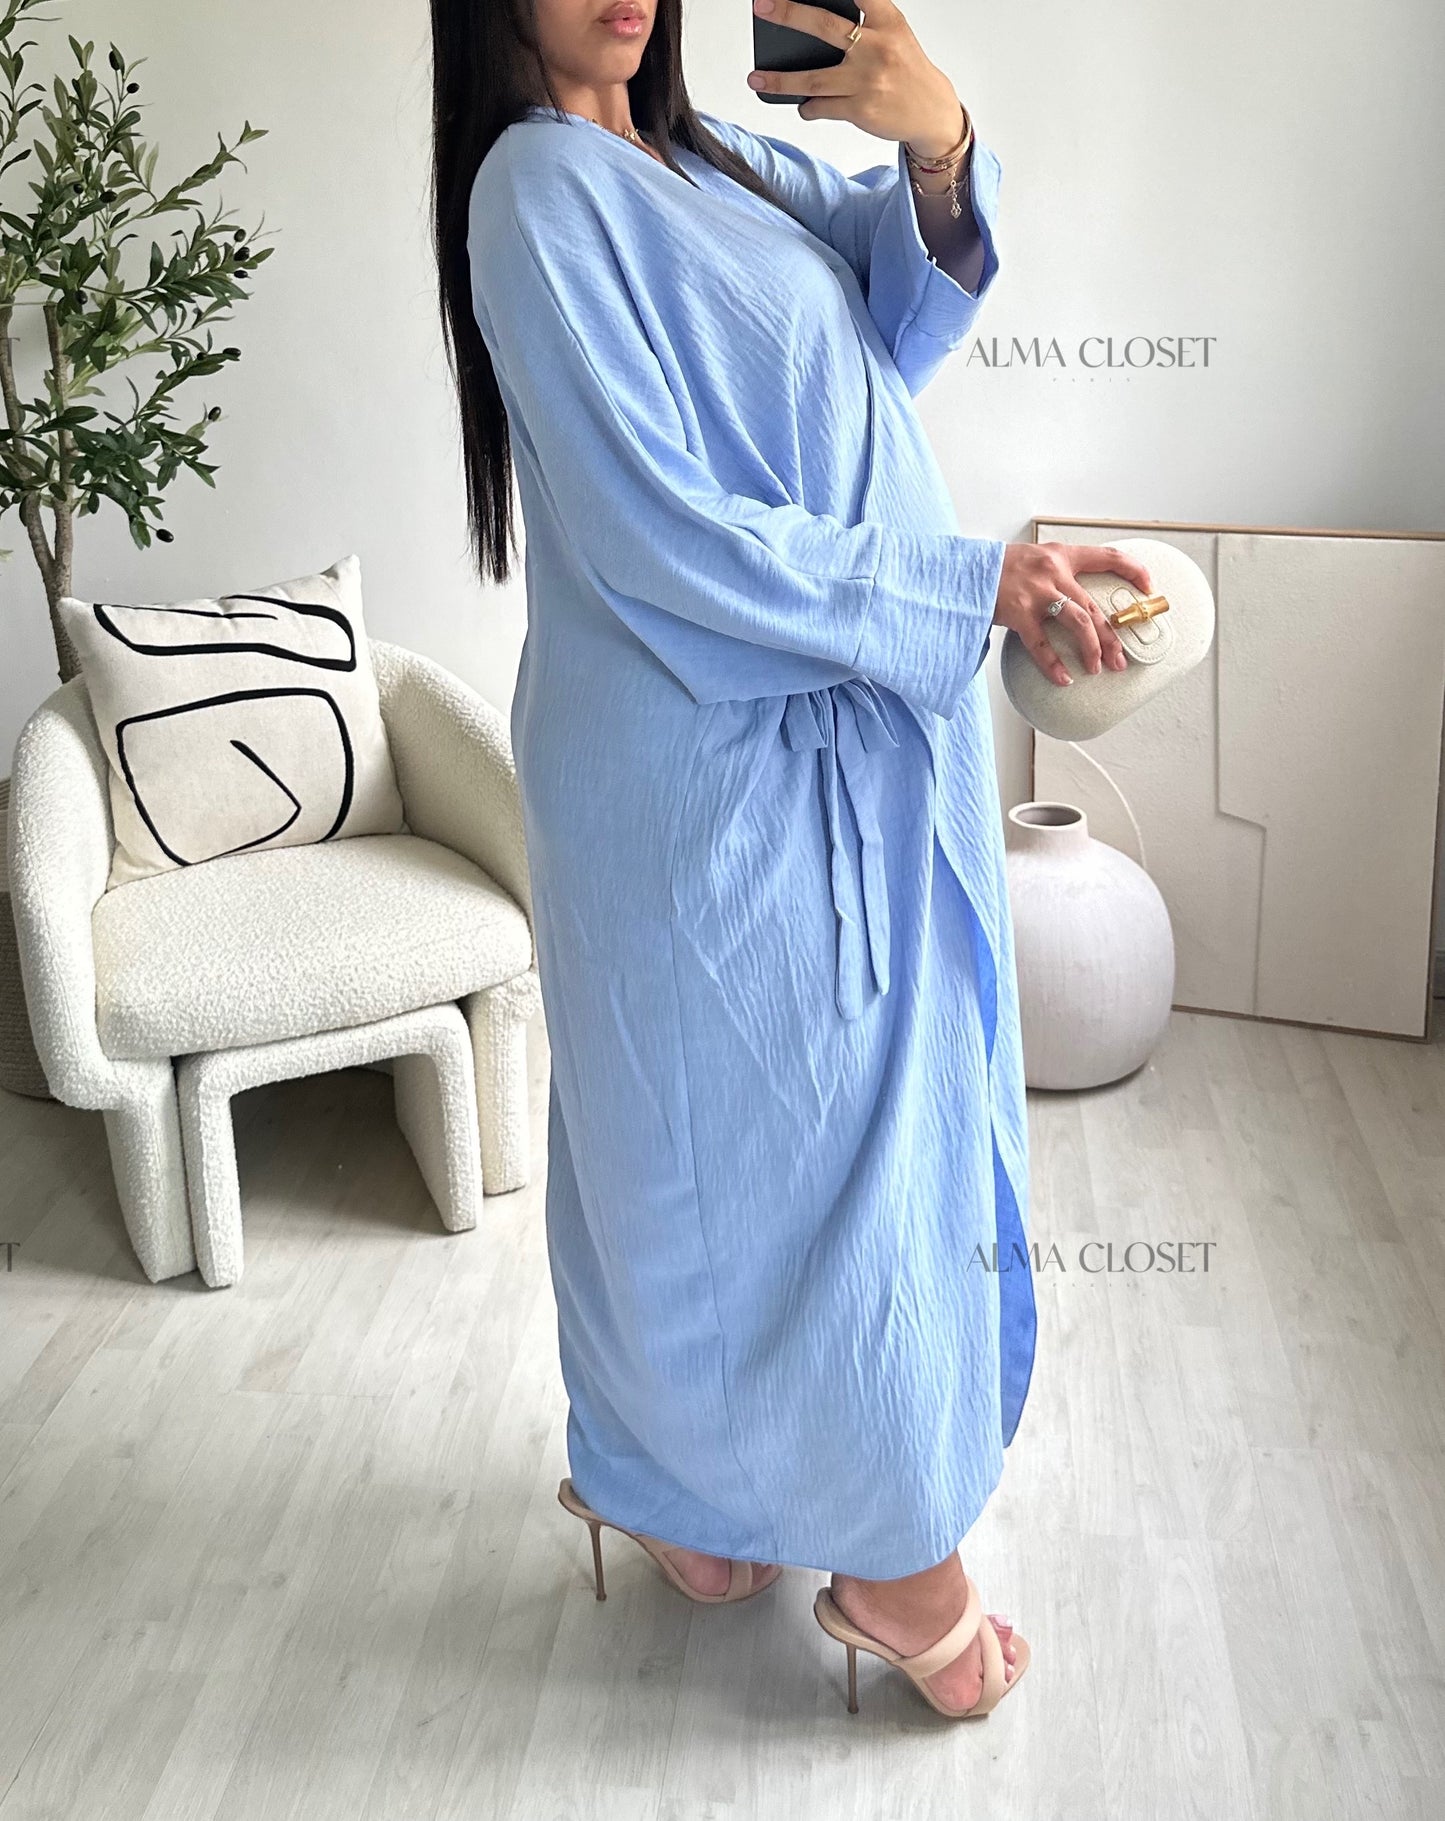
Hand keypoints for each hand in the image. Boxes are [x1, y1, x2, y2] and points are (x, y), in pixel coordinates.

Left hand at [748, 0, 964, 154]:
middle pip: (824, 26)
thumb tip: (813, 25)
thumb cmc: (906, 69)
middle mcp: (877, 47)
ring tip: (756, 78)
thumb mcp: (894, 34)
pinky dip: (808, 107)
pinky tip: (804, 105)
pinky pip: (822, 107)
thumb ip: (864, 22)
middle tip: (762, 6)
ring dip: (780, 80)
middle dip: (789, 14)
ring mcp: (867, 80)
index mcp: (888, 20)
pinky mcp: (861, 110)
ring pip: (813, 79)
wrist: (932, 111)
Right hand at [992, 543, 1152, 686]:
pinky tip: (1063, 679)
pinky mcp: (1018, 611)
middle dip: (1112, 636)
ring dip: (1093, 649)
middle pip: (1095, 607)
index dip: (1133, 570)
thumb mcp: (1032, 560)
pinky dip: (1054, 665)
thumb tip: (1075, 602)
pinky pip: (1042, 644)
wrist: (962, 570)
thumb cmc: (996, 570)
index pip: (1107, 557)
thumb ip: (1055, 575)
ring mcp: (1037, 592)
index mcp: (1060, 555)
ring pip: (1079, 622)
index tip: (1149, 587)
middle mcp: (1053, 571)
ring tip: (1097, 669)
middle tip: (1121, 659)